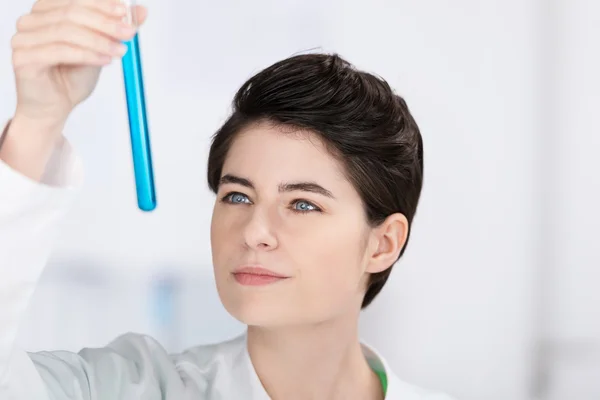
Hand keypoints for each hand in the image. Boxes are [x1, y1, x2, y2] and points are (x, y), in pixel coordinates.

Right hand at [11, 0, 147, 127]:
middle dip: (105, 23)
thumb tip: (140, 11)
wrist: (55, 107)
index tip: (126, 13)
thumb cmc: (72, 76)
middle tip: (129, 34)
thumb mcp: (101, 49)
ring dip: (99, 41)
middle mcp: (31, 20)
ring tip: (121, 51)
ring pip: (67, 31)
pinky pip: (60, 51)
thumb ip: (117, 30)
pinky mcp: (23, 58)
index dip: (102, 4)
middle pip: (71, 12)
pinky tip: (105, 61)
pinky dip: (87, 55)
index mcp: (47, 10)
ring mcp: (23, 38)